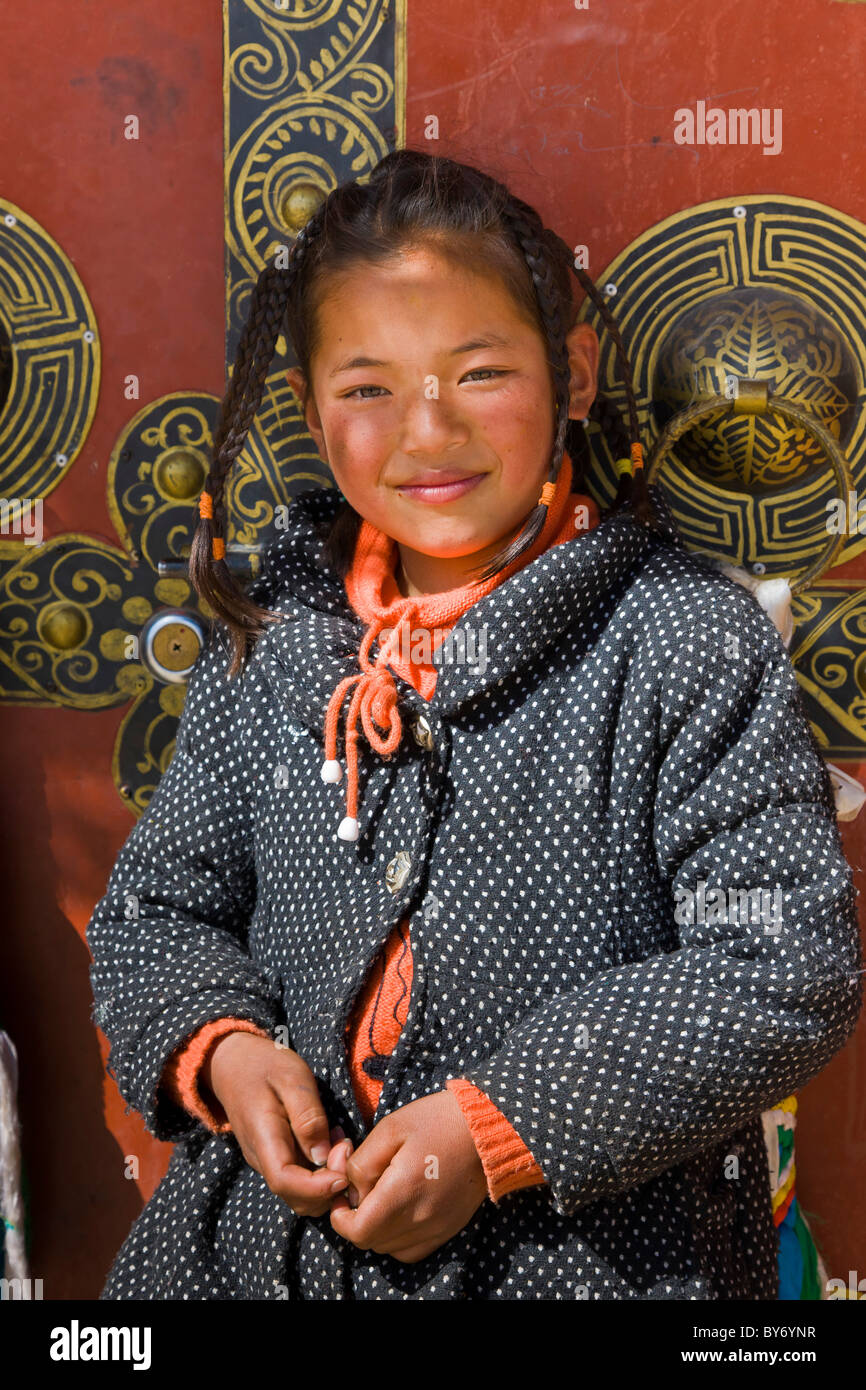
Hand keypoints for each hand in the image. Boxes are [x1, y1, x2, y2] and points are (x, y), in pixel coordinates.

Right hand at [202, 1032, 348, 1216]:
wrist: (233, 1063)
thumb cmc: (265, 1065)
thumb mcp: (293, 1078)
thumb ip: (308, 1116)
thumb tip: (322, 1157)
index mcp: (264, 1138)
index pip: (286, 1183)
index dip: (318, 1188)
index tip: (345, 1174)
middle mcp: (262, 1159)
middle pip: (296, 1198)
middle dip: (329, 1186)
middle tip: (346, 1146)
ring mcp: (268, 1161)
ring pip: (300, 1193)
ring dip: (328, 1178)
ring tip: (340, 1141)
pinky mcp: (276, 1158)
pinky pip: (300, 1178)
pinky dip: (322, 1170)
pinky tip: (331, 1140)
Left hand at [328, 1089, 487, 1263]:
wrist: (488, 1127)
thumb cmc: (437, 1121)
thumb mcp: (390, 1128)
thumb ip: (361, 1163)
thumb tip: (349, 1190)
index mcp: (403, 1193)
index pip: (358, 1232)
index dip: (340, 1217)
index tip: (342, 1194)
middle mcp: (421, 1219)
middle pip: (372, 1242)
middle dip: (356, 1220)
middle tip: (359, 1190)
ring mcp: (438, 1228)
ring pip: (390, 1248)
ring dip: (377, 1230)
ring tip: (380, 1198)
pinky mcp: (450, 1228)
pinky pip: (413, 1250)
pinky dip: (399, 1238)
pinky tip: (400, 1211)